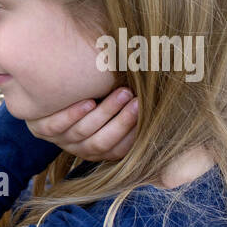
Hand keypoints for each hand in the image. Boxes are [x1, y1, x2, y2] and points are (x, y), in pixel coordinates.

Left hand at [24, 87, 138, 161]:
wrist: (51, 77)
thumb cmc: (98, 85)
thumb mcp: (123, 95)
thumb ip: (143, 105)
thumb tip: (185, 114)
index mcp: (101, 146)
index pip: (120, 149)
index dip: (134, 134)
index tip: (148, 112)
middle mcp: (80, 147)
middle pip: (101, 143)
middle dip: (122, 122)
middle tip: (137, 100)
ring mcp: (60, 139)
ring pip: (81, 133)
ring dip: (103, 114)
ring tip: (121, 93)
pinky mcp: (41, 128)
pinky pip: (56, 126)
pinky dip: (72, 115)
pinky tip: (86, 102)